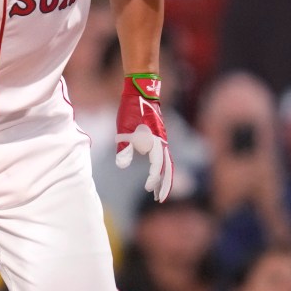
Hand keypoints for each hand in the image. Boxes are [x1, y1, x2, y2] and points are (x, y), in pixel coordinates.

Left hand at [115, 74, 172, 202]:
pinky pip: (163, 156)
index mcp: (155, 140)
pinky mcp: (159, 136)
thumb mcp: (124, 128)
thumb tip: (122, 166)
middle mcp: (162, 141)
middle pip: (168, 167)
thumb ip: (124, 147)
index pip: (158, 165)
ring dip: (164, 178)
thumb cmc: (131, 109)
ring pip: (167, 163)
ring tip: (158, 192)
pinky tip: (155, 174)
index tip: (148, 189)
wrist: (142, 91)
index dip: (154, 178)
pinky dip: (161, 167)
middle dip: (165, 184)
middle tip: (160, 199)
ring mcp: (162, 139)